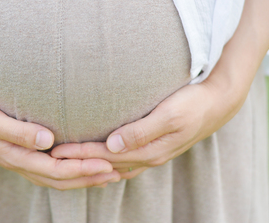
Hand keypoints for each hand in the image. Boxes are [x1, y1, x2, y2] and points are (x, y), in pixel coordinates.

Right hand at [0, 85, 120, 189]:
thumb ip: (17, 130)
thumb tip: (47, 140)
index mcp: (14, 156)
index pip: (55, 170)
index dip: (82, 170)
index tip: (106, 165)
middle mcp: (19, 163)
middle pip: (59, 179)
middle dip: (89, 178)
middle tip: (118, 173)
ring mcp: (18, 160)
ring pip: (55, 177)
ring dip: (81, 177)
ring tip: (107, 173)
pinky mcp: (18, 153)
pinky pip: (48, 168)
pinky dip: (68, 170)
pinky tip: (80, 163)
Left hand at [50, 77, 248, 179]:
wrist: (218, 104)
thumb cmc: (193, 103)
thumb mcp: (170, 115)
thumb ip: (141, 131)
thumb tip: (113, 145)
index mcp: (149, 151)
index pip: (105, 156)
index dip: (79, 154)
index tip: (55, 152)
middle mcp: (147, 157)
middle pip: (105, 164)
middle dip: (78, 161)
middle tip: (50, 157)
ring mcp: (151, 154)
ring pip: (113, 166)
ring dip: (90, 164)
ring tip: (67, 162)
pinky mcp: (153, 147)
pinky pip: (124, 161)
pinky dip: (106, 162)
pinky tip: (97, 158)